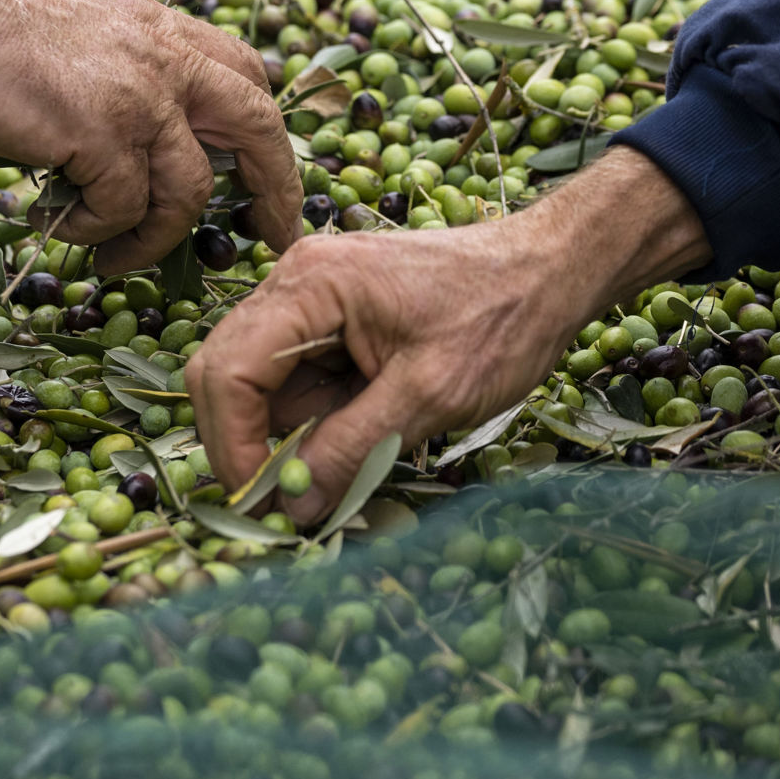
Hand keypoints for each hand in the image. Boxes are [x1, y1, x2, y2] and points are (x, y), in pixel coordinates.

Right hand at [0, 0, 300, 276]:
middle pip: (256, 127)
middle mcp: (167, 61)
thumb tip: (136, 131)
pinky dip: (96, 229)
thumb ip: (127, 68)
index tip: (267, 170)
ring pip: (189, 190)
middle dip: (276, 188)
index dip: (265, 129)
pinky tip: (61, 223)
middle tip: (272, 235)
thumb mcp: (88, 31)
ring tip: (117, 258)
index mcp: (166, 32)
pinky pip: (122, 208)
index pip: (246, 76)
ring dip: (157, 237)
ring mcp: (138, 99)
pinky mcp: (98, 134)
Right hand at [188, 147, 709, 521]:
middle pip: (228, 373)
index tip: (262, 504)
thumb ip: (352, 449)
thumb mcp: (429, 395)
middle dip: (250, 442)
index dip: (232, 446)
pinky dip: (320, 417)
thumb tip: (292, 508)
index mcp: (310, 285)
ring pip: (264, 383)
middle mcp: (296, 281)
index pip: (228, 372)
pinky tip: (371, 426)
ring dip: (294, 433)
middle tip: (291, 501)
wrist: (551, 270)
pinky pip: (300, 377)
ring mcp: (313, 297)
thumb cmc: (500, 318)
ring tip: (359, 453)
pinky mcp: (334, 317)